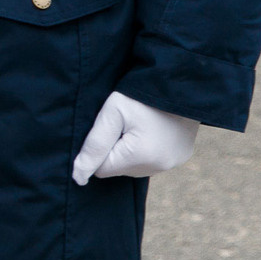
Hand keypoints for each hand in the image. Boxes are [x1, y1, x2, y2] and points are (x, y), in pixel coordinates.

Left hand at [71, 90, 197, 184]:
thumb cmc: (140, 94)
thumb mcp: (112, 112)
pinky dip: (147, 149)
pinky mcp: (182, 157)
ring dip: (131, 151)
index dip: (99, 149)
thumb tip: (79, 177)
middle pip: (120, 169)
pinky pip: (154, 161)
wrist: (176, 82)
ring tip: (138, 125)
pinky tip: (151, 129)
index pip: (102, 170)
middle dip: (115, 150)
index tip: (108, 128)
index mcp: (139, 158)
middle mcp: (159, 167)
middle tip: (124, 123)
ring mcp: (173, 163)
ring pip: (136, 167)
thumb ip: (94, 145)